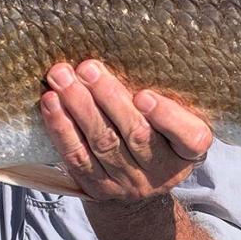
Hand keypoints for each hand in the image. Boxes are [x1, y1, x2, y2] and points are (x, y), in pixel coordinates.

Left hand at [40, 60, 212, 204]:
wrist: (140, 185)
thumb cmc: (160, 135)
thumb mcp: (177, 120)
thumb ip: (166, 96)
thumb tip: (132, 51)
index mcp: (190, 151)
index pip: (189, 137)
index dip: (166, 117)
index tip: (143, 95)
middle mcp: (163, 172)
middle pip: (136, 134)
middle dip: (108, 98)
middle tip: (87, 68)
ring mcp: (130, 184)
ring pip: (103, 143)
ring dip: (79, 107)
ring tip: (61, 77)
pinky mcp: (99, 188)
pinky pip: (77, 157)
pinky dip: (62, 128)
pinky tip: (50, 103)